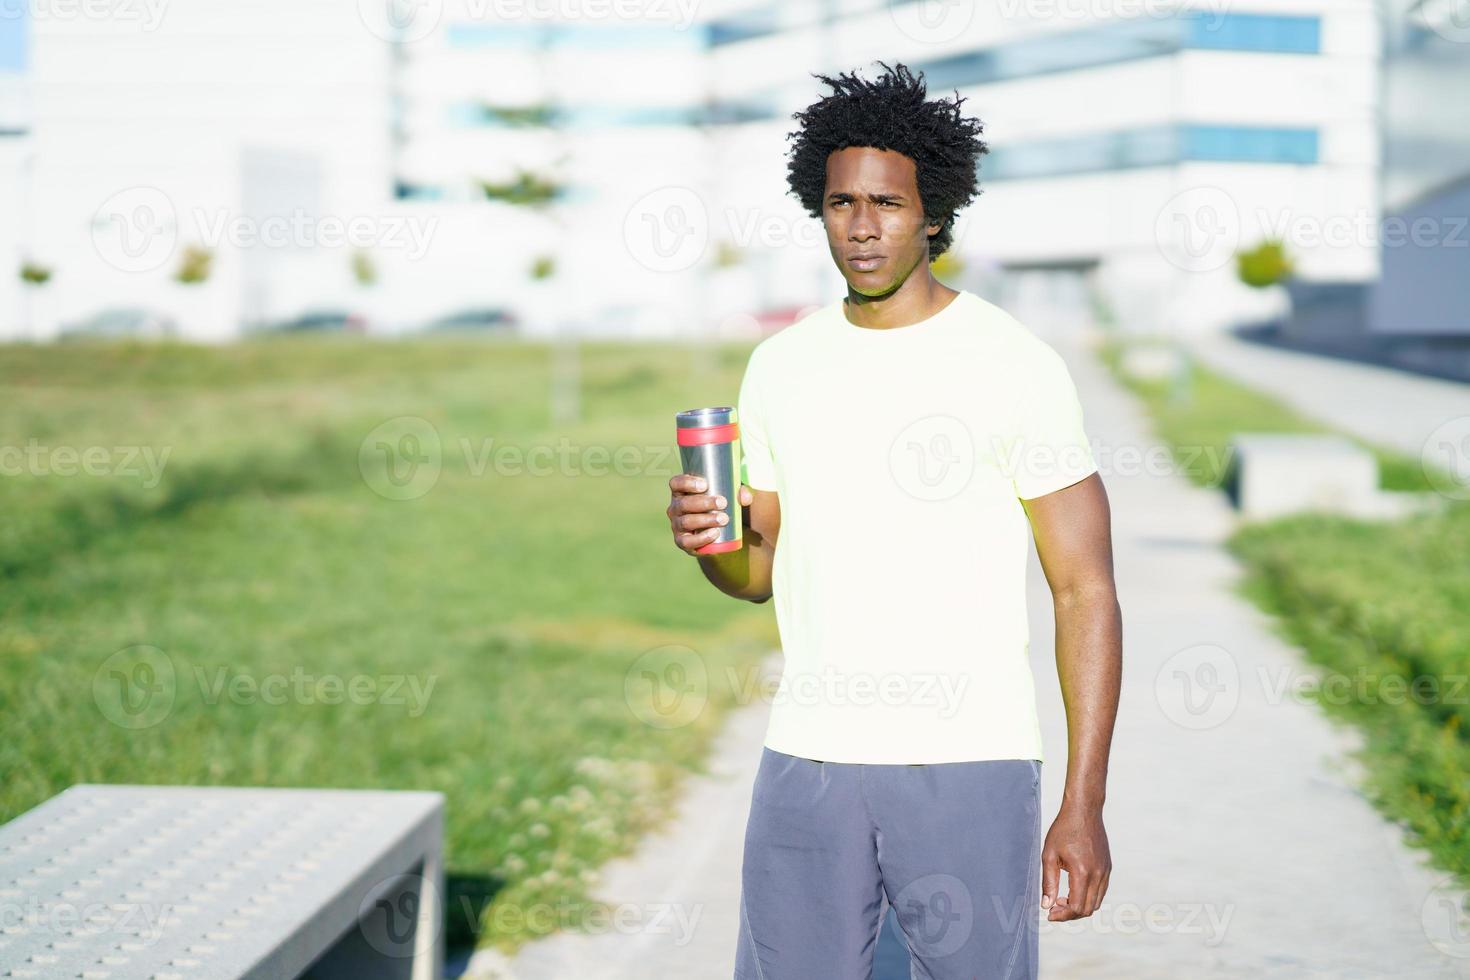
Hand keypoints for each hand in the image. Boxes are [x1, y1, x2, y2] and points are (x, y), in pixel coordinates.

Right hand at [667, 474, 751, 555]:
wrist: (717, 532)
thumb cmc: (719, 506)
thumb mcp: (728, 494)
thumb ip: (739, 492)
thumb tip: (745, 497)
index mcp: (682, 492)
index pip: (676, 483)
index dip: (686, 483)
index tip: (705, 485)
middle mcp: (675, 508)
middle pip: (683, 503)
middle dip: (703, 503)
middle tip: (723, 503)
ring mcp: (677, 525)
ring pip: (686, 521)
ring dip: (705, 520)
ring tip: (723, 519)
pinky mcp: (682, 542)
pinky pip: (687, 541)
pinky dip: (701, 538)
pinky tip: (714, 533)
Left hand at [1040, 804, 1110, 920]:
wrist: (1084, 811)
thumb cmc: (1063, 830)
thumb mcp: (1049, 855)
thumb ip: (1048, 882)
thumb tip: (1046, 905)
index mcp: (1082, 872)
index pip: (1077, 907)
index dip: (1063, 915)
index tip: (1050, 914)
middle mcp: (1098, 874)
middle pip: (1088, 909)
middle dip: (1070, 913)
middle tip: (1054, 907)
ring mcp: (1105, 871)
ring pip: (1096, 902)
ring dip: (1080, 906)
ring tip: (1062, 898)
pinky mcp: (1107, 868)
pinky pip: (1101, 891)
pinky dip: (1088, 897)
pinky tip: (1074, 889)